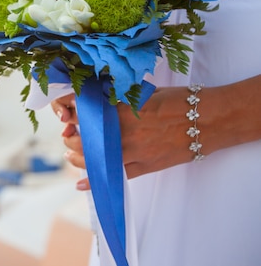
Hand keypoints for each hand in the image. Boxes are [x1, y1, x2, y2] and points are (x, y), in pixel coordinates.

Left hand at [52, 87, 213, 189]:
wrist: (208, 120)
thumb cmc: (179, 100)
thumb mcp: (144, 91)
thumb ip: (120, 97)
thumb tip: (98, 96)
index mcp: (123, 108)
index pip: (86, 111)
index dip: (71, 112)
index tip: (66, 111)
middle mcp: (125, 131)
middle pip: (85, 138)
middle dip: (71, 136)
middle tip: (68, 134)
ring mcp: (135, 151)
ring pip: (96, 159)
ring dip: (77, 158)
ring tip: (70, 155)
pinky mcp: (145, 166)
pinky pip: (116, 176)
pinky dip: (96, 181)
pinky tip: (81, 183)